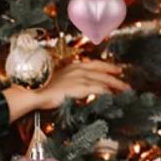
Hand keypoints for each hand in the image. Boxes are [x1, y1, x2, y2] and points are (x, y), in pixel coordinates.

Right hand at [3, 60, 129, 120]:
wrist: (34, 92)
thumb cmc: (41, 88)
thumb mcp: (56, 80)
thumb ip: (68, 81)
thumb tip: (74, 87)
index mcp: (72, 66)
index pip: (94, 64)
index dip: (108, 66)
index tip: (117, 69)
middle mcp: (78, 69)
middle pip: (102, 71)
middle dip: (116, 76)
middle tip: (126, 83)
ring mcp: (80, 78)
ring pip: (104, 80)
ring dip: (116, 85)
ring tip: (125, 91)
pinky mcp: (80, 87)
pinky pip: (99, 89)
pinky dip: (108, 92)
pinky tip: (114, 96)